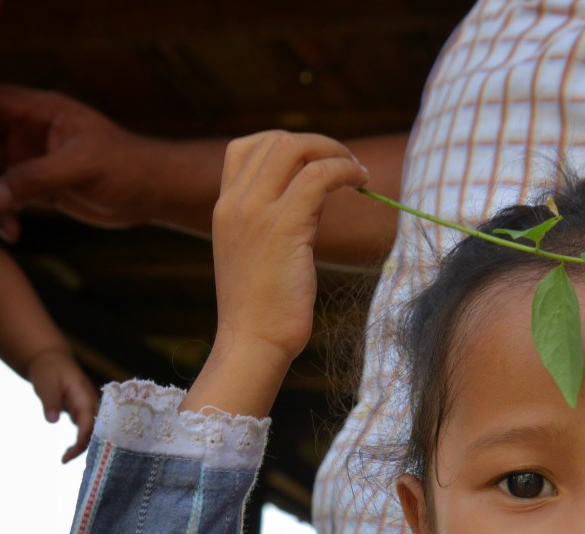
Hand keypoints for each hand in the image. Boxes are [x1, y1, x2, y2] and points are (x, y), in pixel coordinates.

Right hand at [0, 83, 158, 240]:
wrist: (151, 192)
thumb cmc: (125, 167)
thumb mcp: (80, 168)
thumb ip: (35, 179)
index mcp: (41, 111)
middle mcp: (31, 129)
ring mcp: (33, 156)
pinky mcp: (39, 183)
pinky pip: (5, 192)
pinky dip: (1, 210)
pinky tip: (11, 231)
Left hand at [25, 348, 98, 461]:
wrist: (52, 361)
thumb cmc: (49, 371)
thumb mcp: (46, 384)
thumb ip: (50, 402)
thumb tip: (52, 421)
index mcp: (84, 397)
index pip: (89, 423)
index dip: (82, 440)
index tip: (70, 454)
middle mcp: (91, 404)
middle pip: (95, 430)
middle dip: (84, 448)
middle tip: (65, 460)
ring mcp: (88, 408)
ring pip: (92, 431)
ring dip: (82, 446)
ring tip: (65, 458)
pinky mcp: (84, 412)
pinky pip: (86, 429)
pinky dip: (80, 441)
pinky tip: (68, 451)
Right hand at [180, 131, 366, 417]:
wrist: (253, 342)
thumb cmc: (261, 309)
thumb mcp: (255, 252)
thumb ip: (272, 219)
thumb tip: (312, 192)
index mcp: (224, 208)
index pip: (244, 147)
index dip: (285, 144)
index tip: (314, 162)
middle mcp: (235, 203)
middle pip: (274, 141)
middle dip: (317, 144)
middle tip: (345, 163)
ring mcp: (256, 212)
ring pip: (294, 149)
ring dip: (333, 151)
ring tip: (356, 172)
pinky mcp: (284, 227)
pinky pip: (318, 176)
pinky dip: (344, 170)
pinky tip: (361, 183)